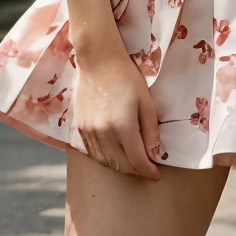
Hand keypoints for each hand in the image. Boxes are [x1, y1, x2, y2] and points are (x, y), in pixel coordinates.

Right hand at [73, 45, 161, 178]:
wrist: (98, 60)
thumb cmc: (126, 77)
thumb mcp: (146, 102)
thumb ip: (151, 131)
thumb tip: (154, 154)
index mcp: (122, 126)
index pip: (137, 161)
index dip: (148, 171)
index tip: (156, 174)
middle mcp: (103, 132)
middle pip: (121, 165)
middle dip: (136, 171)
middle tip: (146, 169)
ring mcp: (88, 131)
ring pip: (105, 162)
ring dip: (120, 166)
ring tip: (132, 162)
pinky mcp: (79, 127)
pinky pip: (92, 152)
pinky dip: (105, 158)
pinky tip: (114, 153)